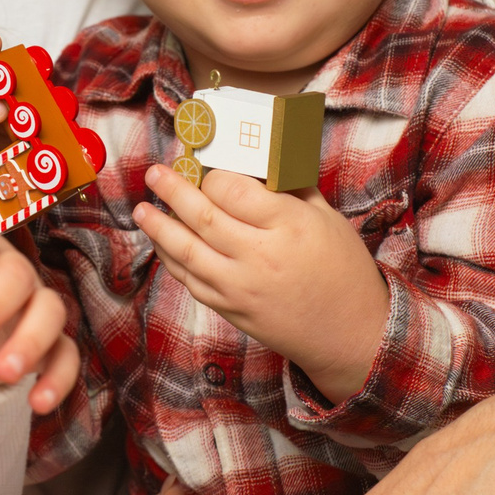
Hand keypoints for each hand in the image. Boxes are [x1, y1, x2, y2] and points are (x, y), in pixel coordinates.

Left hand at [130, 163, 387, 402]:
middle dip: (172, 190)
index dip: (210, 174)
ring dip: (159, 227)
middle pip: (202, 216)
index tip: (203, 164)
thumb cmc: (344, 270)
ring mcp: (240, 287)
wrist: (351, 334)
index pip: (231, 190)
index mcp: (288, 225)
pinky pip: (191, 281)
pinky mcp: (231, 310)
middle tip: (155, 174)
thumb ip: (291, 187)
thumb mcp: (328, 218)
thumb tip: (256, 160)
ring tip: (143, 208)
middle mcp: (258, 256)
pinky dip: (172, 260)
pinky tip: (163, 243)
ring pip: (186, 251)